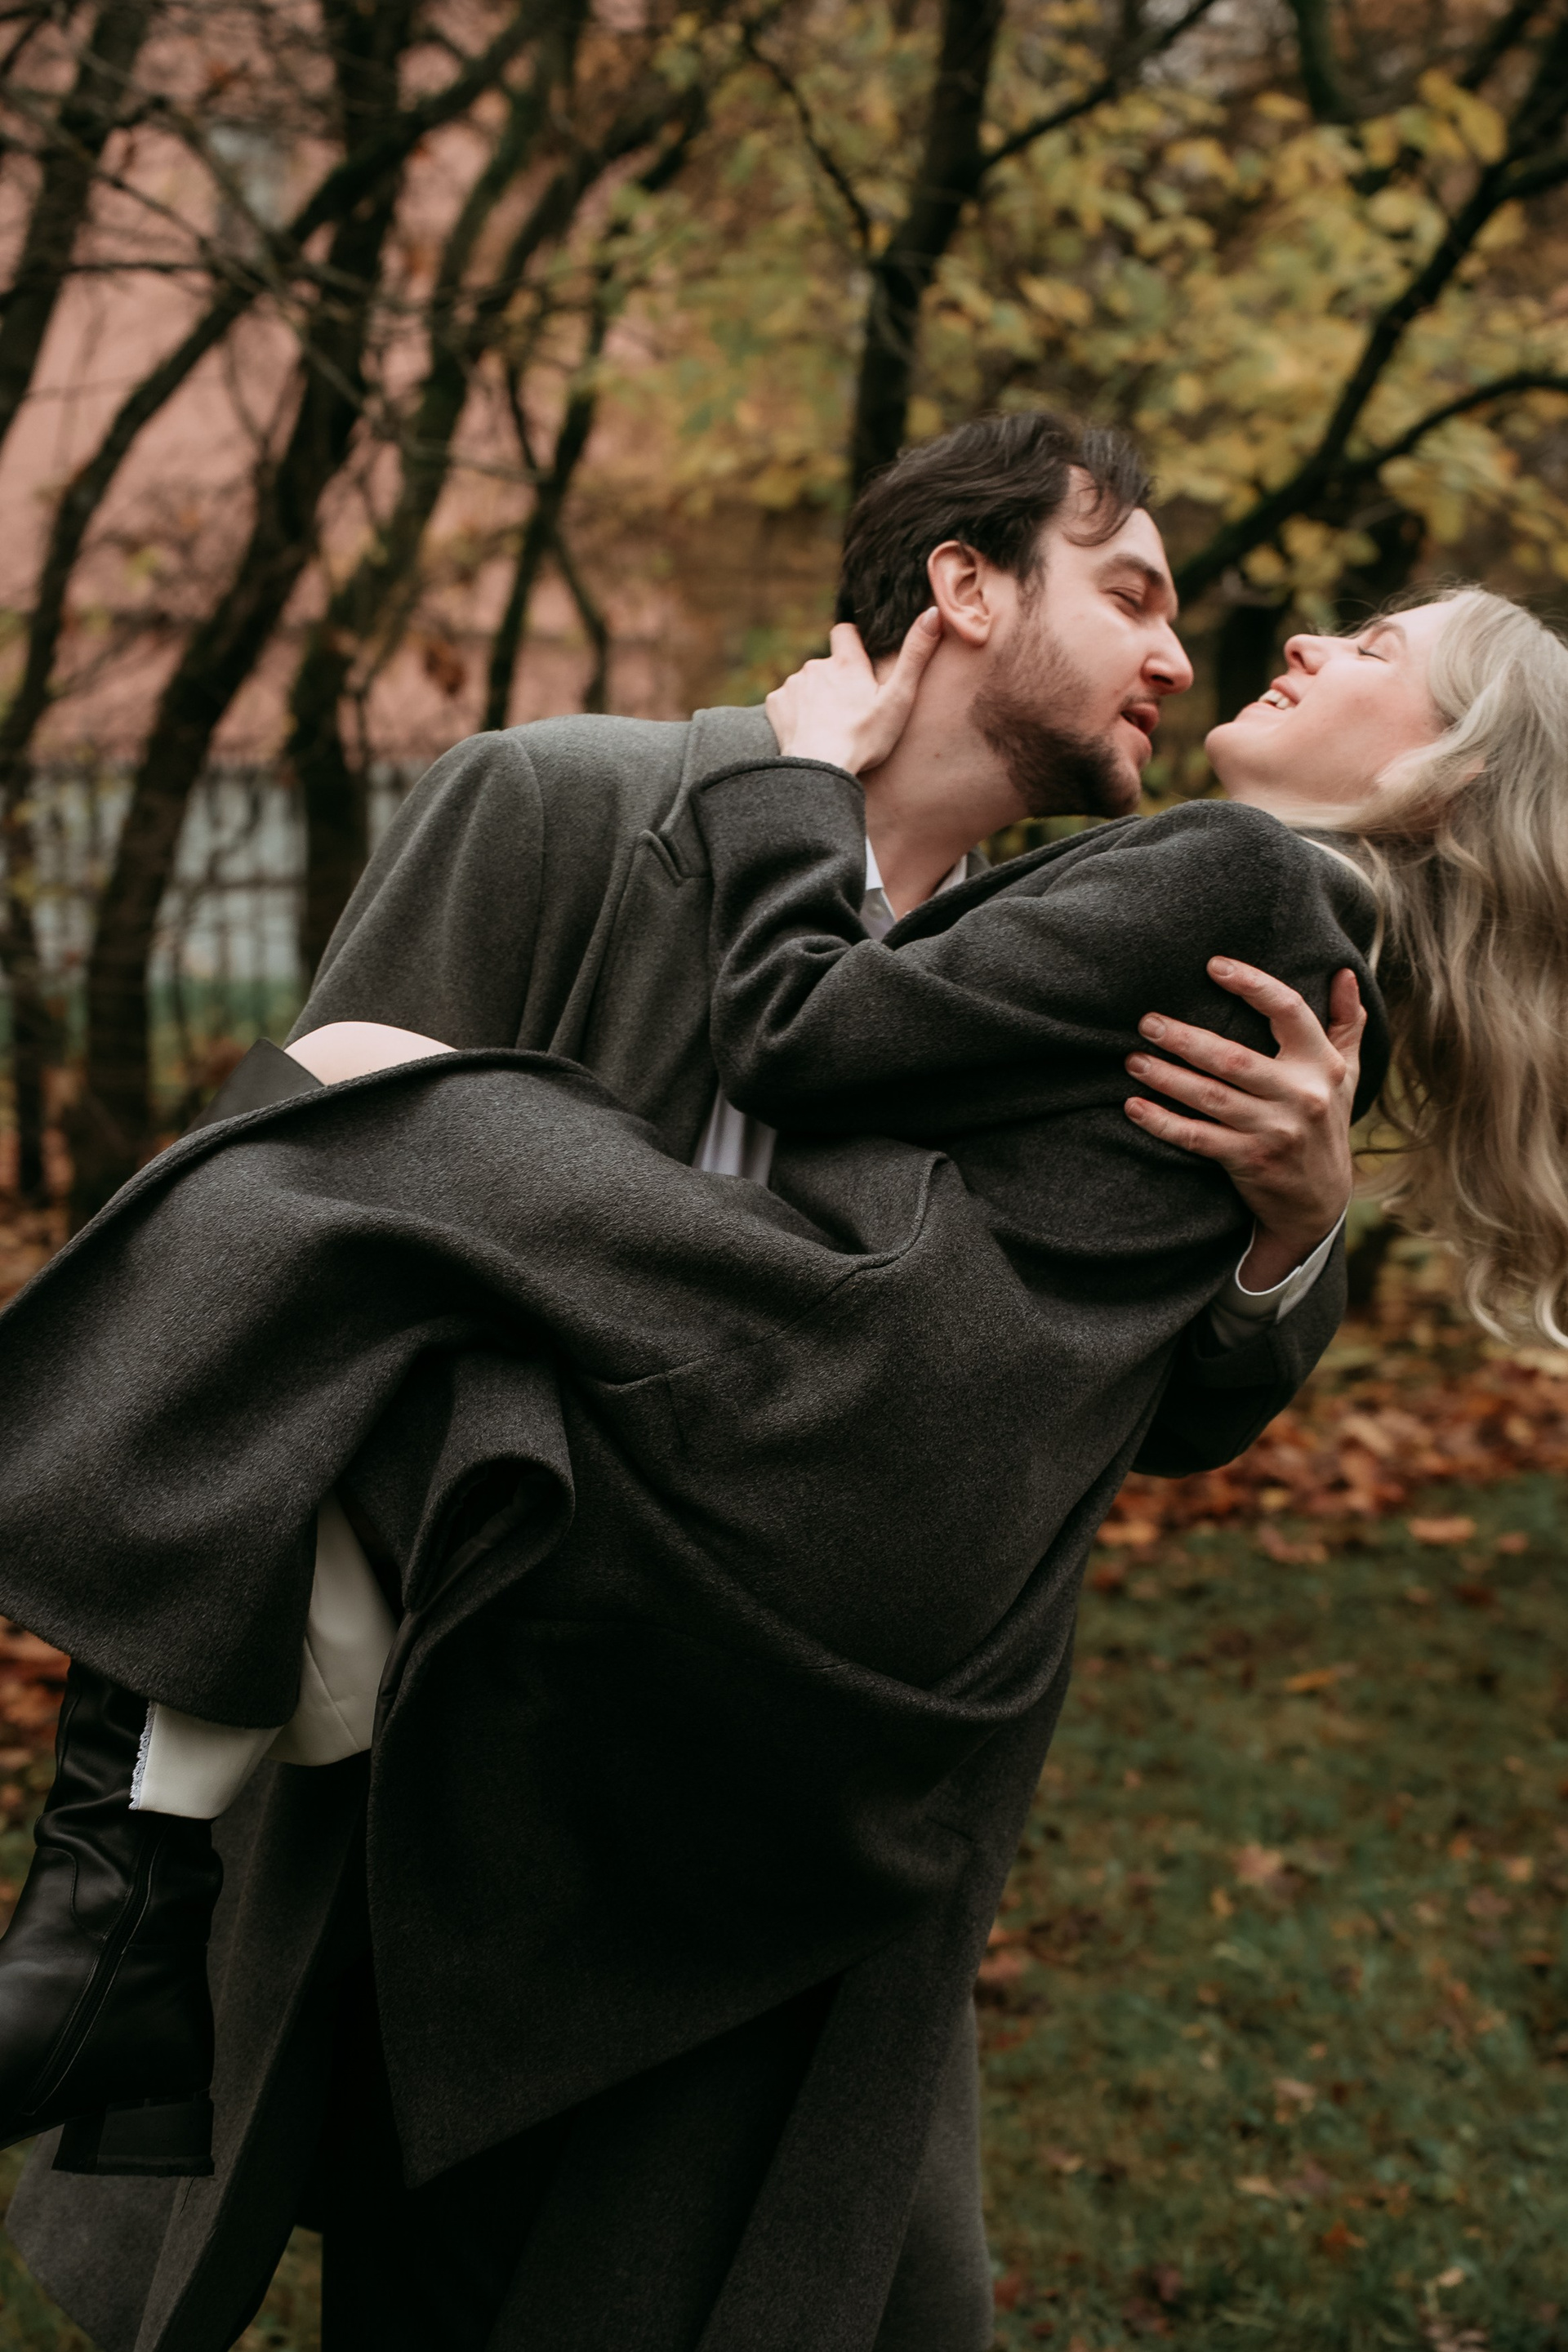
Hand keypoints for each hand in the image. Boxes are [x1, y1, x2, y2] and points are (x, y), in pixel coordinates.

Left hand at [765, 610, 941, 776]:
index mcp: (846, 662)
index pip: (845, 631)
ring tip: (829, 724)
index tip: (860, 662)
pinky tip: (808, 730)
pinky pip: (787, 700)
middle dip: (836, 679)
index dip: (852, 642)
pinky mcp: (775, 704)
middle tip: (849, 709)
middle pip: (827, 664)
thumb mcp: (898, 698)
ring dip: (816, 696)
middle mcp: (816, 665)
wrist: (819, 770)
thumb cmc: (863, 738)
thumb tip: (932, 614)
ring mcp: (793, 684)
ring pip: (807, 683)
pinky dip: (795, 712)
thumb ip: (915, 655)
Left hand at [1122, 960, 1365, 1290]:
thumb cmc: (1325, 1123)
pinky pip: (1196, 1138)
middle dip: (1185, 1038)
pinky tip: (1134, 1107)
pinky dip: (1162, 1123)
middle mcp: (1301, 1095)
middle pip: (1233, 1058)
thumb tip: (1343, 972)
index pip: (1288, 1010)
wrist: (1320, 1202)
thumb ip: (1346, 1023)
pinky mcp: (1249, 1160)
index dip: (1252, 984)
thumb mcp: (1346, 1074)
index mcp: (1322, 1064)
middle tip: (1147, 1021)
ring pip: (1209, 1096)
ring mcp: (1274, 1130)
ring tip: (1133, 1059)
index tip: (1214, 965)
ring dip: (1166, 1077)